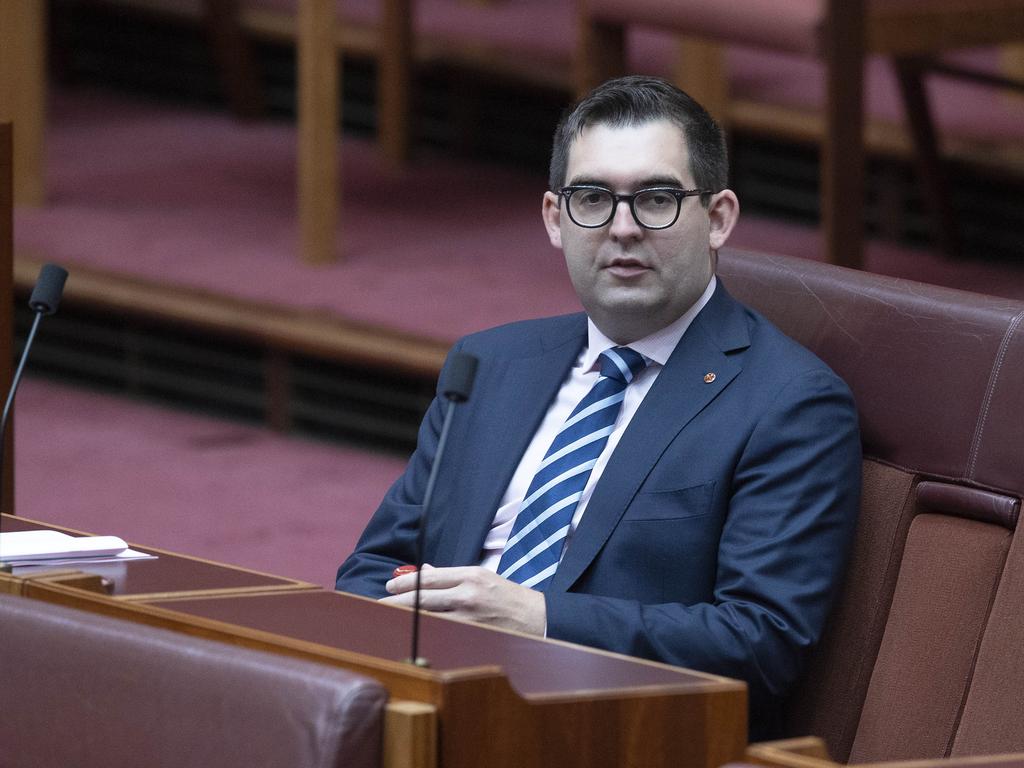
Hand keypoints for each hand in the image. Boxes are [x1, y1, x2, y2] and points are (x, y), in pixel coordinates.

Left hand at [381, 565, 545, 635]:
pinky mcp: (472, 636)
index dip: (405, 583)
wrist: (538, 619)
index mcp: (471, 575)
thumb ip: (453, 576)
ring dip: (407, 619)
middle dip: (397, 602)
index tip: (389, 587)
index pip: (429, 578)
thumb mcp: (483, 578)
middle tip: (378, 604)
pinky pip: (443, 633)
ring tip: (388, 619)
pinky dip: (426, 632)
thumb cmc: (509, 597)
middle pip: (423, 598)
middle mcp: (468, 594)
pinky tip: (413, 634)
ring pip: (429, 618)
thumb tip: (426, 572)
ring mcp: (470, 617)